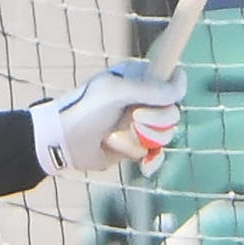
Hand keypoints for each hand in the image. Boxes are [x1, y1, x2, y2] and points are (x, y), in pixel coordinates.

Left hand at [30, 63, 186, 174]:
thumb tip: (179, 89)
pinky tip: (144, 165)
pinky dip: (153, 161)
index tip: (156, 100)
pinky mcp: (136, 146)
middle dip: (156, 120)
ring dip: (148, 141)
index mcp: (139, 79)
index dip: (171, 92)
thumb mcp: (116, 93)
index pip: (172, 81)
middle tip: (134, 120)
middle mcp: (143, 100)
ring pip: (167, 134)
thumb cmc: (86, 111)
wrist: (64, 142)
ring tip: (122, 139)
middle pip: (172, 111)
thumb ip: (150, 89)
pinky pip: (158, 154)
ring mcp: (141, 124)